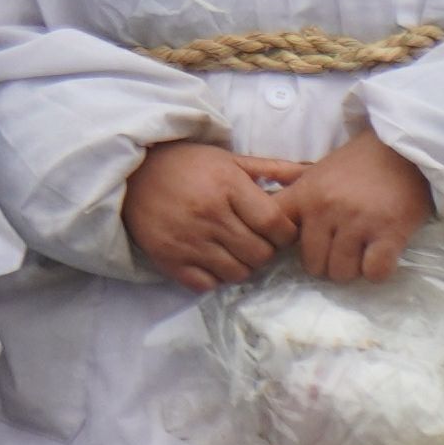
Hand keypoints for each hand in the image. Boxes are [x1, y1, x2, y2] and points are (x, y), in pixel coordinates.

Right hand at [118, 138, 301, 291]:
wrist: (132, 174)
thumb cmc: (186, 164)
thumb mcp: (229, 159)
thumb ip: (273, 169)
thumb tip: (312, 173)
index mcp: (227, 186)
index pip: (274, 223)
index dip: (285, 233)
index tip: (279, 231)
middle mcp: (209, 215)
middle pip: (260, 253)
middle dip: (266, 251)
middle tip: (257, 241)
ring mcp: (188, 240)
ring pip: (238, 272)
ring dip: (243, 266)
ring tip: (236, 251)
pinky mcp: (169, 260)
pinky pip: (207, 285)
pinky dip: (215, 277)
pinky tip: (213, 260)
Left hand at [275, 131, 435, 284]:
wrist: (403, 148)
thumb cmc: (358, 163)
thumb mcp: (315, 173)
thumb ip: (292, 196)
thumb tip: (261, 213)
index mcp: (305, 194)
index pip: (276, 233)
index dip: (283, 247)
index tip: (298, 246)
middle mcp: (327, 209)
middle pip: (312, 265)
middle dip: (327, 262)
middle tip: (343, 248)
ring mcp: (358, 222)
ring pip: (341, 273)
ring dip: (353, 268)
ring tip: (363, 249)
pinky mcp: (390, 233)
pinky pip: (373, 273)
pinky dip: (377, 270)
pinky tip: (381, 253)